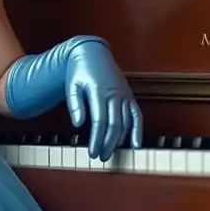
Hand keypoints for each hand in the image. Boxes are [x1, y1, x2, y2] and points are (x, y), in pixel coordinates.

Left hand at [65, 40, 142, 160]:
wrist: (92, 52)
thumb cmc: (79, 70)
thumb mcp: (71, 85)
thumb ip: (74, 104)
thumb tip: (78, 124)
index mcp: (99, 91)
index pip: (99, 122)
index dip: (97, 139)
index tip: (92, 152)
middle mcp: (115, 94)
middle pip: (114, 125)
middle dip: (107, 143)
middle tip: (100, 157)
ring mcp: (124, 94)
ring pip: (125, 122)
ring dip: (119, 140)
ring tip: (110, 153)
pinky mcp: (129, 95)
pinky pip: (137, 115)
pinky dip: (138, 129)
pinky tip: (135, 144)